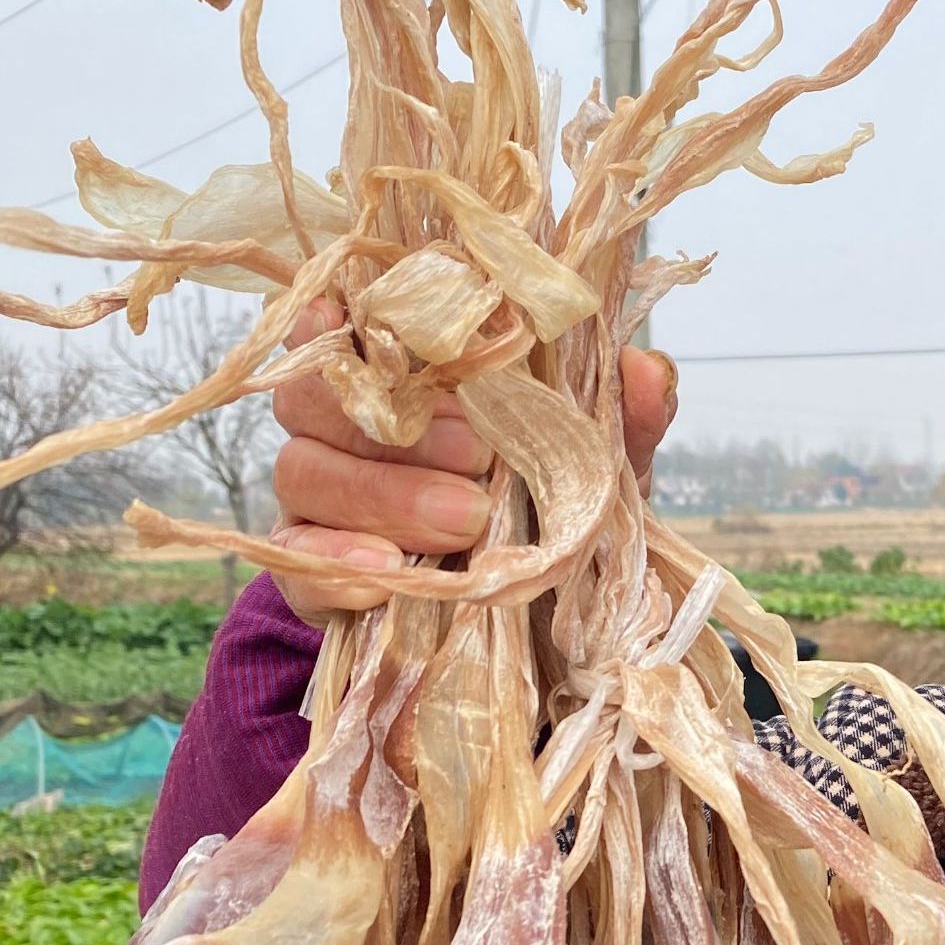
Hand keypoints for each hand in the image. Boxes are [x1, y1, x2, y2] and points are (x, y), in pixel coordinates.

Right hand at [266, 300, 677, 625]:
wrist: (539, 625)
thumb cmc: (555, 513)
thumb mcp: (601, 468)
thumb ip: (622, 418)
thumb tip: (647, 369)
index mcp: (403, 378)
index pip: (346, 325)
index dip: (346, 319)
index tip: (386, 330)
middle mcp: (346, 428)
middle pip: (313, 398)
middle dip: (394, 427)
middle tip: (478, 462)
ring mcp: (320, 501)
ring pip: (303, 473)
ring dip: (381, 496)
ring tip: (463, 523)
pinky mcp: (312, 573)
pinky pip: (297, 561)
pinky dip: (338, 565)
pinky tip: (390, 576)